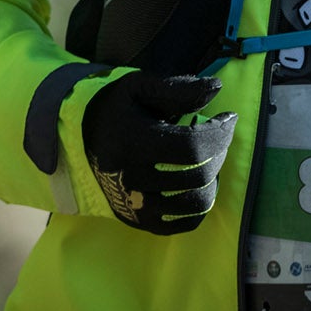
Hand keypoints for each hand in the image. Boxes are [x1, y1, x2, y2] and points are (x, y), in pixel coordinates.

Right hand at [81, 72, 235, 233]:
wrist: (82, 141)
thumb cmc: (118, 109)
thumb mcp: (140, 88)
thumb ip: (178, 88)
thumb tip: (217, 87)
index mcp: (132, 142)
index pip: (192, 146)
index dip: (220, 132)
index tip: (229, 117)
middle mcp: (132, 179)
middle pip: (198, 175)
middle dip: (220, 151)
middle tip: (217, 134)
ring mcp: (136, 206)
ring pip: (197, 203)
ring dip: (213, 179)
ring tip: (208, 158)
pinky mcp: (140, 221)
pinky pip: (185, 223)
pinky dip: (201, 205)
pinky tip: (198, 182)